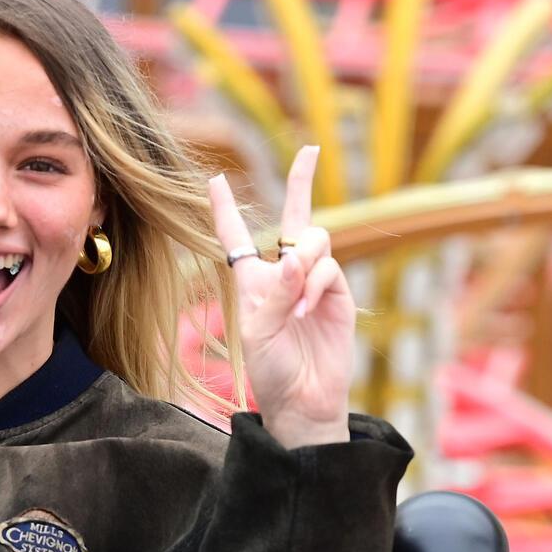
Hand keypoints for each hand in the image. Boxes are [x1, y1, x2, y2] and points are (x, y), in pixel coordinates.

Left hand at [208, 146, 354, 447]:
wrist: (304, 401)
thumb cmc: (271, 370)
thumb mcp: (258, 332)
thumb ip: (275, 293)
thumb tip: (294, 257)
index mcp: (252, 282)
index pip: (237, 237)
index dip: (225, 209)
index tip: (214, 178)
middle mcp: (284, 275)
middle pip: (294, 219)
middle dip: (302, 183)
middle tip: (309, 149)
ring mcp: (314, 283)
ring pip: (315, 240)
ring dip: (304, 263)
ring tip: (296, 304)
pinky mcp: (338, 295)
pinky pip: (328, 267)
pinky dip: (315, 284)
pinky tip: (305, 313)